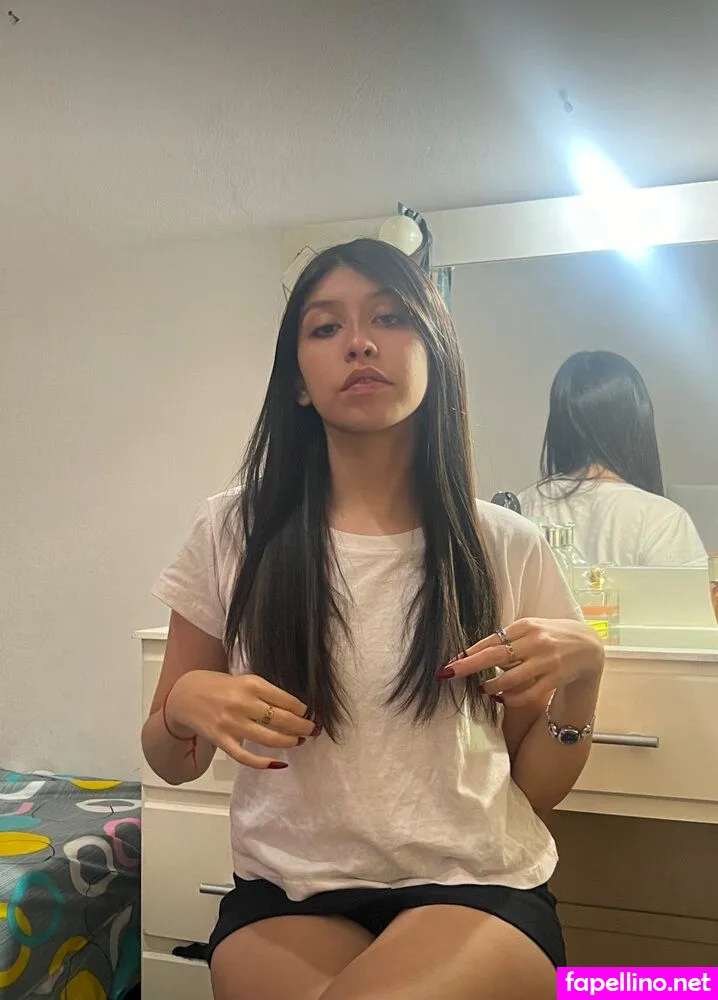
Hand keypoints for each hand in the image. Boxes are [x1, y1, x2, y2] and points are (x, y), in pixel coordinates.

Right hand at [166, 671, 318, 769]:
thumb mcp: (245, 681)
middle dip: (302, 726)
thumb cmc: (220, 686)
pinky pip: (245, 756)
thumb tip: (295, 708)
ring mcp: (231, 723)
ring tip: (299, 741)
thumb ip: (266, 692)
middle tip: (313, 729)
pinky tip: (278, 764)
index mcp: (251, 684)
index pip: (286, 700)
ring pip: (268, 738)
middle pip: (281, 719)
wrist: (186, 695)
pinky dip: (264, 763)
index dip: (302, 709)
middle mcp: (242, 703)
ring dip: (289, 742)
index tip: (309, 713)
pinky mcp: (222, 740)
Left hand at [436, 618, 603, 708]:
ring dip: (490, 686)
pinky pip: (526, 694)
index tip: (451, 661)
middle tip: (448, 673)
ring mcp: (546, 662)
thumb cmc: (552, 636)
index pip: (491, 640)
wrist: (589, 647)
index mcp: (526, 626)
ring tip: (483, 688)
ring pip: (509, 679)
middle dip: (468, 666)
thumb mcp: (532, 629)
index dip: (469, 652)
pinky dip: (510, 698)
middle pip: (495, 656)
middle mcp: (535, 642)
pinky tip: (502, 698)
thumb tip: (474, 652)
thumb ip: (508, 638)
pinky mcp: (555, 679)